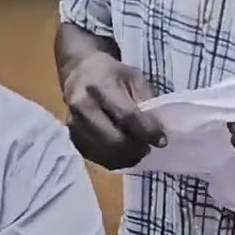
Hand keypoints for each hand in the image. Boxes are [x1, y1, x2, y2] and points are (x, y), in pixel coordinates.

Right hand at [62, 51, 164, 169]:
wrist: (79, 74)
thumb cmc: (111, 74)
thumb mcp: (134, 77)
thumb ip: (145, 101)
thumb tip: (155, 130)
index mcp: (100, 86)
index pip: (127, 116)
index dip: (147, 131)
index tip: (162, 141)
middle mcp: (82, 107)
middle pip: (114, 140)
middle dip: (136, 148)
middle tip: (148, 148)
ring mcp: (74, 125)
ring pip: (105, 153)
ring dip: (126, 157)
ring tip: (138, 151)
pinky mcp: (72, 138)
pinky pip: (97, 158)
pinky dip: (114, 160)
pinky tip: (124, 153)